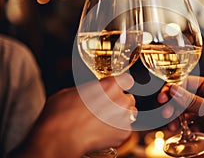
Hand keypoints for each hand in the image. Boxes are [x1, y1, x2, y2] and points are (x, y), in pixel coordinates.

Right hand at [11, 73, 136, 157]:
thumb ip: (89, 90)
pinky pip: (125, 128)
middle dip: (119, 102)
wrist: (60, 138)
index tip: (114, 90)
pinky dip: (116, 130)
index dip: (119, 86)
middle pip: (128, 98)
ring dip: (120, 116)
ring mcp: (124, 117)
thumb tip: (90, 92)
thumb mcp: (71, 92)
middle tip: (104, 109)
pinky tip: (102, 132)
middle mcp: (120, 99)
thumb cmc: (61, 114)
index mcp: (110, 85)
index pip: (126, 80)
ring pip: (129, 113)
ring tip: (103, 122)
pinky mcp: (124, 133)